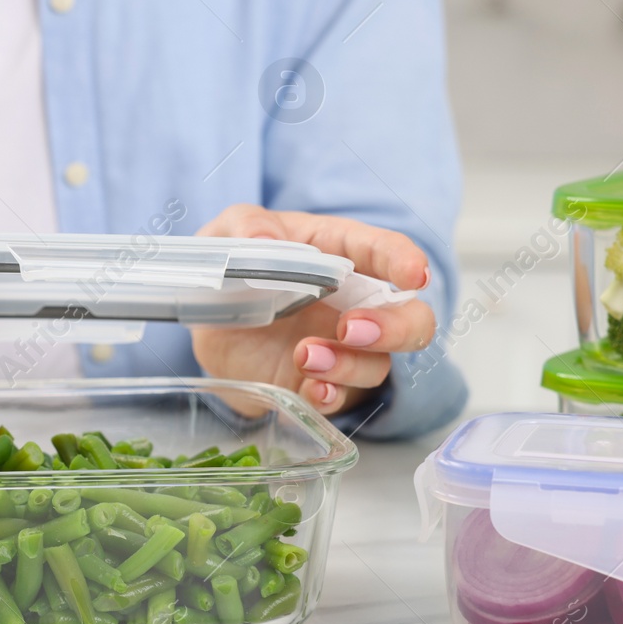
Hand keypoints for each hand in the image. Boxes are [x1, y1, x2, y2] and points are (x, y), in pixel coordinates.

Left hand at [190, 205, 436, 415]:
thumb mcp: (230, 232)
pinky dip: (331, 396)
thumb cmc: (236, 265)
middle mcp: (355, 301)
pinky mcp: (319, 381)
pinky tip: (313, 390)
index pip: (385, 251)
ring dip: (348, 365)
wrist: (208, 321)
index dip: (405, 261)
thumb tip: (265, 241)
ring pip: (377, 364)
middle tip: (350, 329)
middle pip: (410, 319)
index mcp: (340, 252)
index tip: (415, 274)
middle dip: (394, 328)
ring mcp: (342, 347)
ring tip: (303, 355)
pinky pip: (341, 397)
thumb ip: (247, 226)